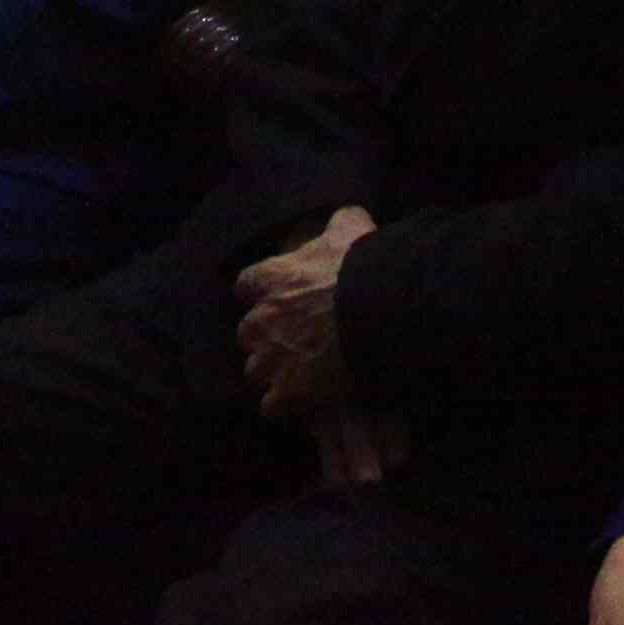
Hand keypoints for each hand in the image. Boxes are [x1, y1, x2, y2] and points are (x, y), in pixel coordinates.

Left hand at [232, 204, 375, 416]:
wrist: (378, 312)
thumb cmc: (362, 268)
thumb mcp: (352, 228)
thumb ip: (339, 223)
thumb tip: (344, 219)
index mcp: (271, 278)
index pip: (245, 285)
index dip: (263, 292)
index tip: (281, 296)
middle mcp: (261, 319)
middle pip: (247, 332)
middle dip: (266, 336)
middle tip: (295, 336)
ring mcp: (271, 358)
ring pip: (255, 370)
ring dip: (272, 370)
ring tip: (299, 372)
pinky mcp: (287, 392)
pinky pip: (272, 406)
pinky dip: (284, 404)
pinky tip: (304, 400)